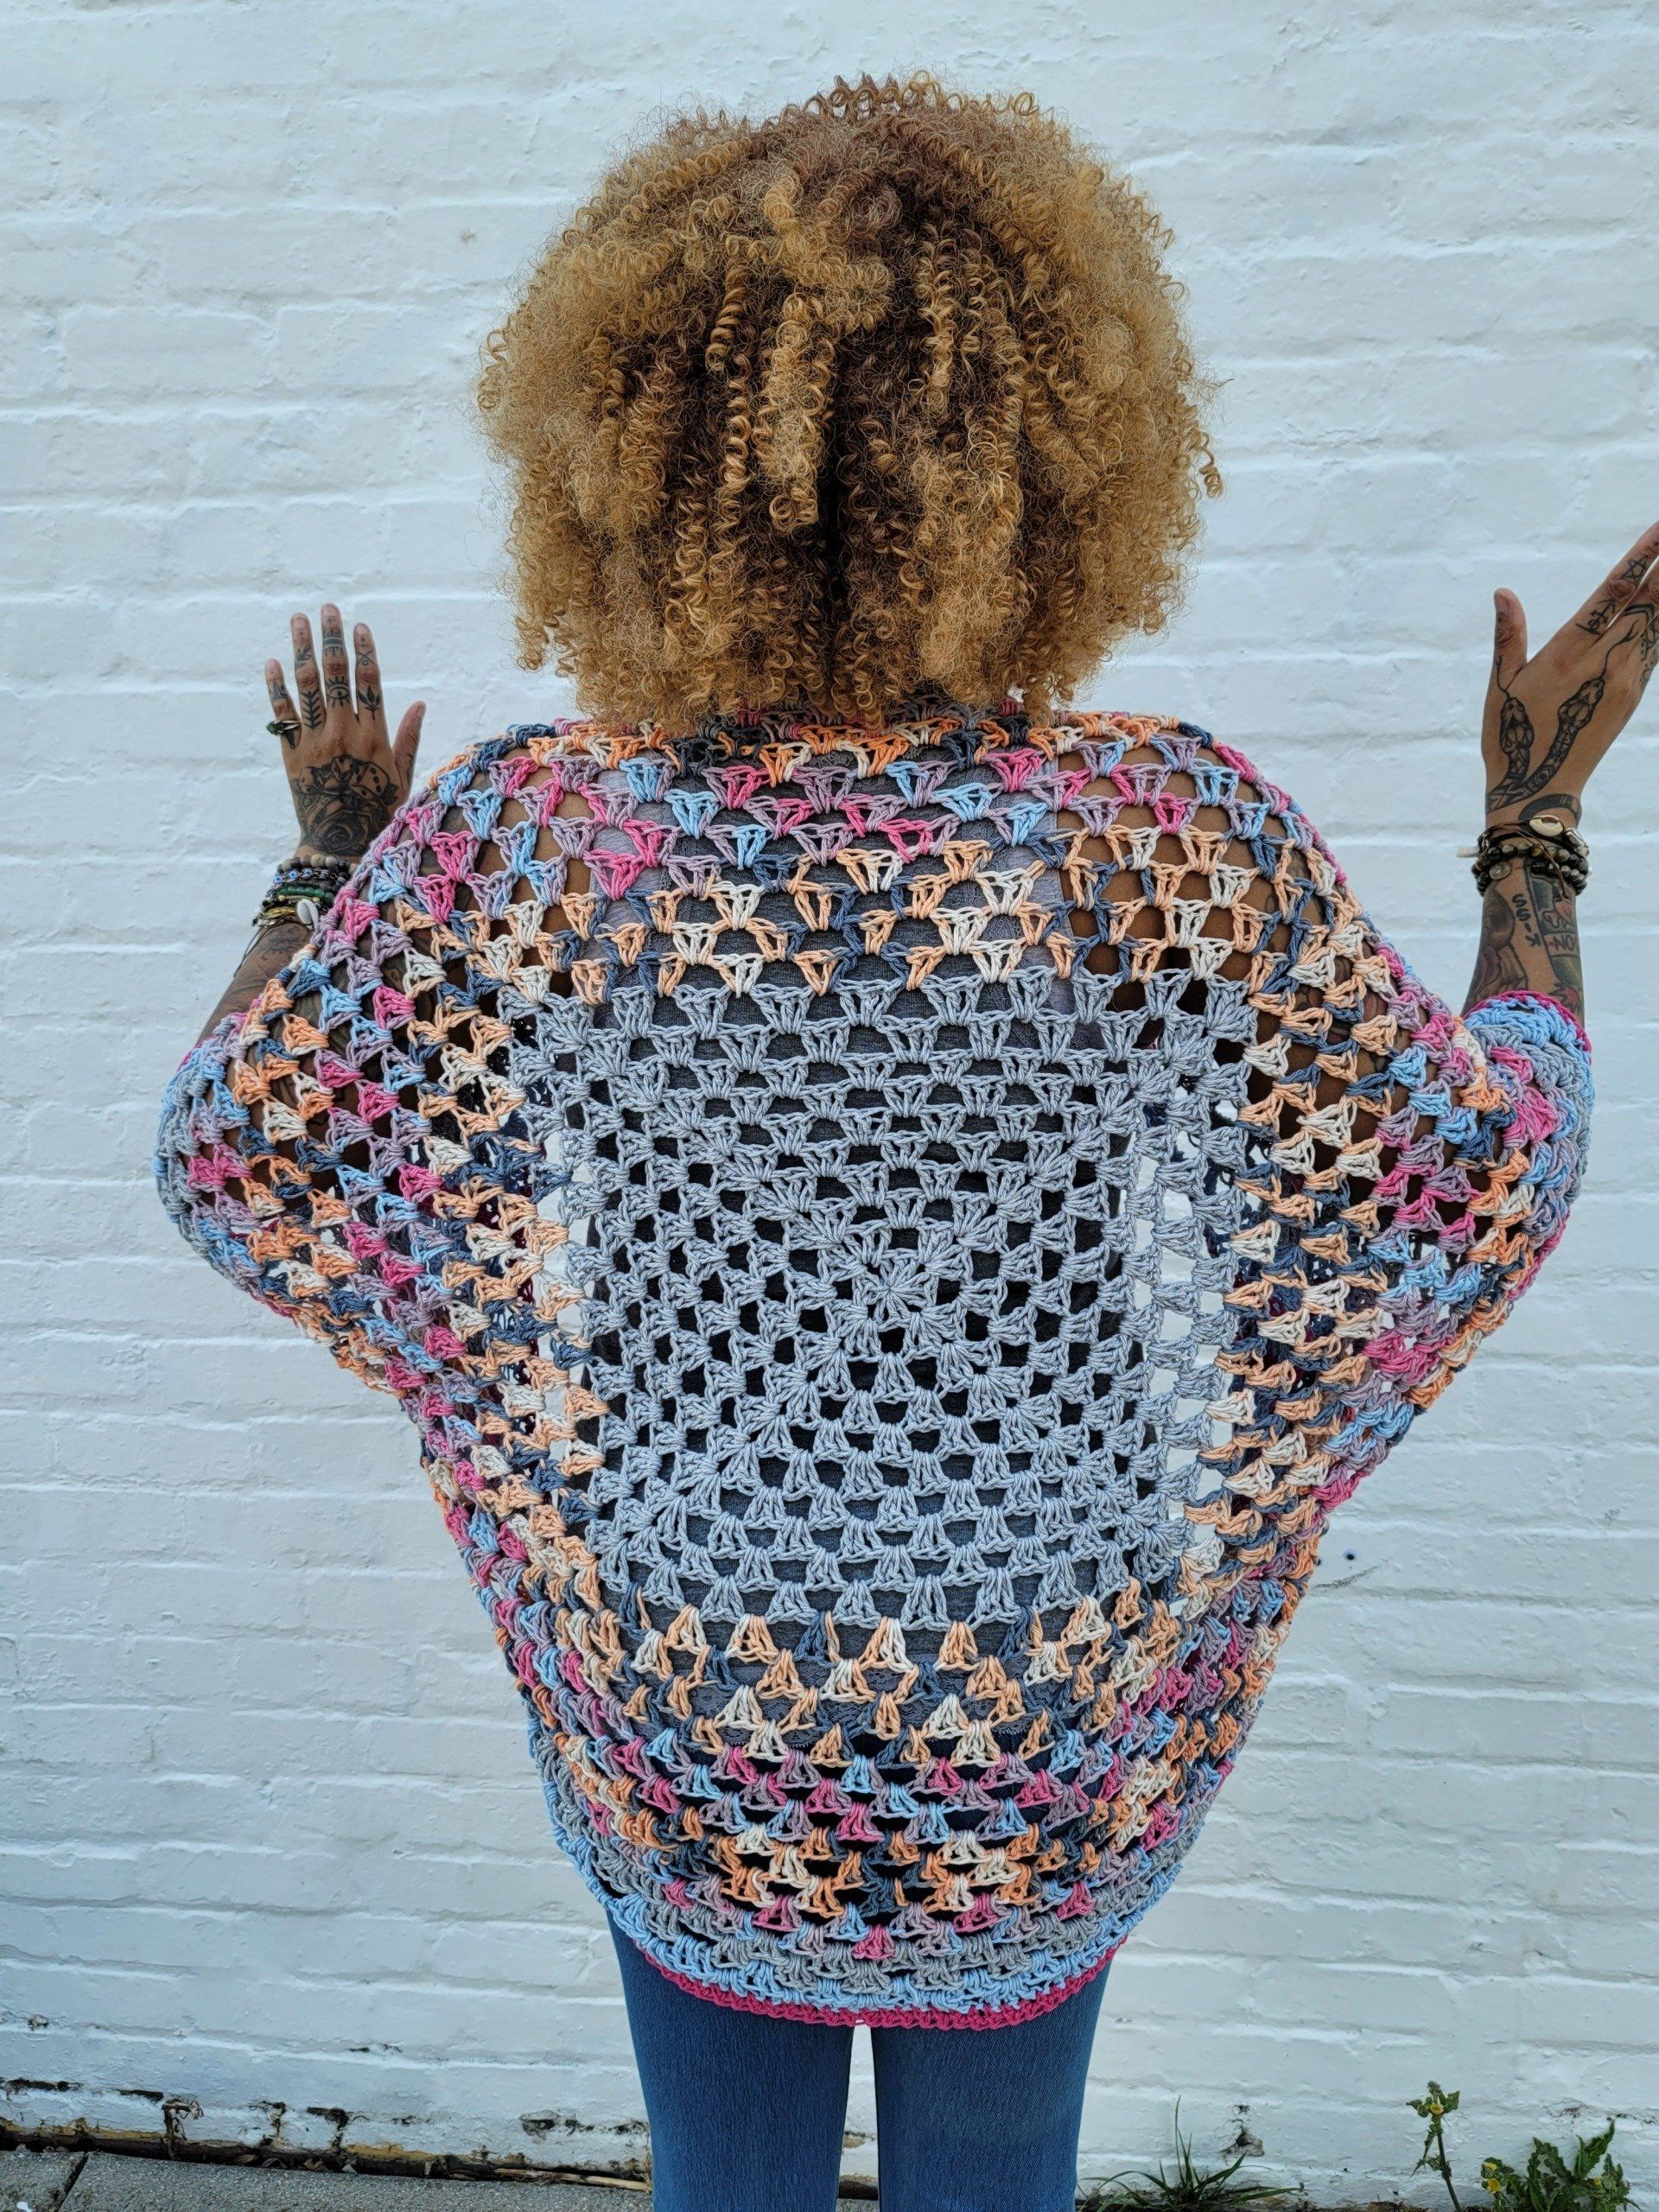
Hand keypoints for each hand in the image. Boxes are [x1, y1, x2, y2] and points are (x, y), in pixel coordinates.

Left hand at [265, 604, 424, 862]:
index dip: (364, 653)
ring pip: (309, 687)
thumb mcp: (402, 777)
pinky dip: (276, 688)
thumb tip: (419, 703)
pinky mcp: (292, 754)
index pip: (370, 683)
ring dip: (303, 650)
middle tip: (327, 610)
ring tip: (298, 621)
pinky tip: (273, 663)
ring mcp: (317, 741)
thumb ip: (408, 739)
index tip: (360, 627)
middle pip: (338, 676)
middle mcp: (345, 733)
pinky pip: (283, 715)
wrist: (340, 843)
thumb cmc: (377, 812)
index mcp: (375, 736)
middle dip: (332, 639)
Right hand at [1482, 519, 1658, 828]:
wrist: (1540, 790)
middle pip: (1647, 604)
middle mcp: (1604, 664)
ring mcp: (1624, 681)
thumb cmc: (1512, 738)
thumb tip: (1504, 593)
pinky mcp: (1632, 696)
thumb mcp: (1501, 686)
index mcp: (1568, 654)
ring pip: (1657, 625)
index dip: (1640, 559)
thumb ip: (1508, 637)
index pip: (1612, 594)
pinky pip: (1653, 649)